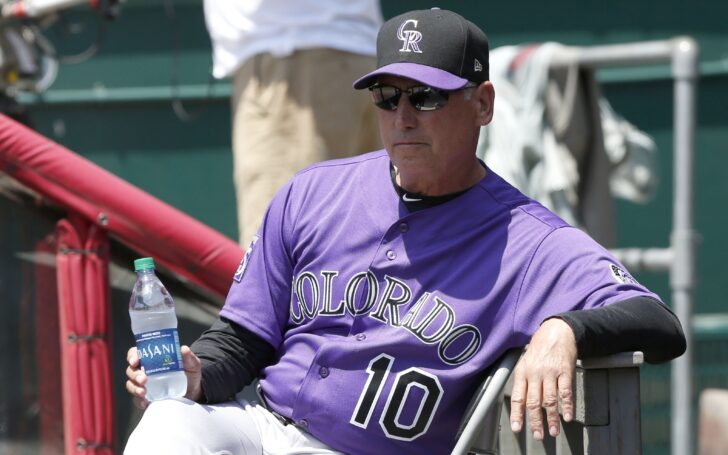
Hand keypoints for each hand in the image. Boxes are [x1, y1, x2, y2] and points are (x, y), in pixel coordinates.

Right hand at [125, 345, 203, 408]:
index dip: (132, 356)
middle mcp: (146, 370)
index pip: (136, 353)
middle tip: (144, 379)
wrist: (194, 392)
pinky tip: (145, 402)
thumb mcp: (192, 364)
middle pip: (131, 370)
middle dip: (135, 374)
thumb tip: (184, 349)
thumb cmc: (190, 374)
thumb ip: (189, 357)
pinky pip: (137, 399)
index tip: (135, 361)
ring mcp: (144, 385)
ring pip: (131, 384)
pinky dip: (139, 401)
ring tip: (143, 392)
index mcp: (153, 359)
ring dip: (135, 388)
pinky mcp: (146, 397)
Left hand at [509, 318, 576, 439]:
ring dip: (552, 418)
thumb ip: (524, 381)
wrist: (556, 332)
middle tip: (538, 435)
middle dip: (535, 421)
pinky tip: (567, 417)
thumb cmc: (539, 349)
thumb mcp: (525, 362)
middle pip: (533, 402)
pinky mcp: (565, 371)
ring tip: (554, 432)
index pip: (518, 397)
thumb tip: (521, 403)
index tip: (517, 428)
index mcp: (523, 372)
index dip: (517, 414)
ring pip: (550, 400)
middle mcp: (535, 374)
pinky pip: (565, 392)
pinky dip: (567, 406)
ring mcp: (550, 373)